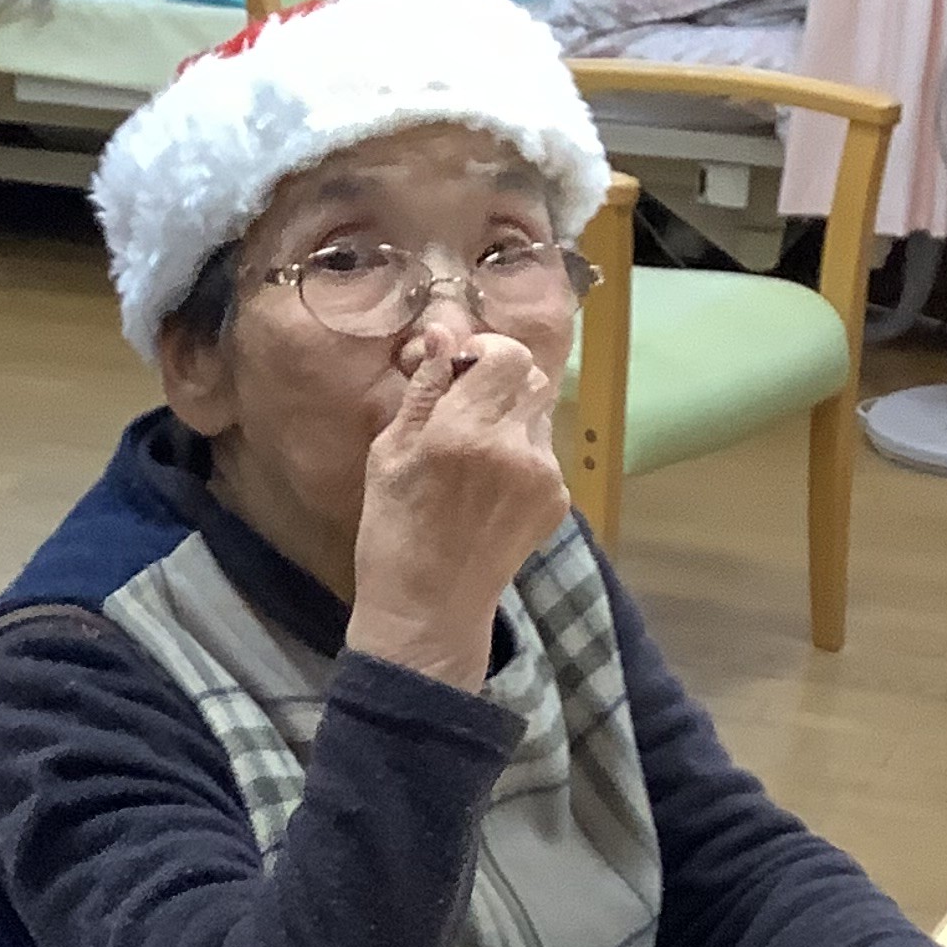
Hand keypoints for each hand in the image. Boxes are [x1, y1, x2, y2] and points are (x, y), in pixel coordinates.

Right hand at [348, 329, 568, 691]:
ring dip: (513, 420)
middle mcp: (513, 448)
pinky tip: (491, 491)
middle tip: (470, 408)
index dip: (486, 351)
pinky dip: (523, 458)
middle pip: (532, 377)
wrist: (428, 610)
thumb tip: (442, 336)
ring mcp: (542, 477)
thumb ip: (424, 391)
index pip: (506, 354)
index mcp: (463, 431)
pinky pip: (545, 454)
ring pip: (540, 415)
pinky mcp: (557, 501)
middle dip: (502, 382)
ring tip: (478, 459)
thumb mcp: (388, 454)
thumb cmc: (394, 532)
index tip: (464, 368)